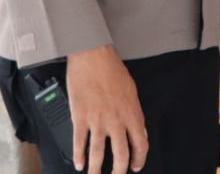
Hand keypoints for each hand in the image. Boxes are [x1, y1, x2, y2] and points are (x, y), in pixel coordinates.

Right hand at [66, 45, 147, 173]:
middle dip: (119, 171)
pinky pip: (79, 142)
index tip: (136, 166)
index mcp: (131, 113)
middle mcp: (116, 120)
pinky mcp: (80, 118)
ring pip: (98, 154)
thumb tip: (139, 131)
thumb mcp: (132, 91)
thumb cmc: (112, 70)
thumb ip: (135, 113)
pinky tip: (79, 163)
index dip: (139, 159)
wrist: (92, 57)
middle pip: (120, 155)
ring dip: (97, 169)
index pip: (140, 144)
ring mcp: (97, 121)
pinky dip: (79, 156)